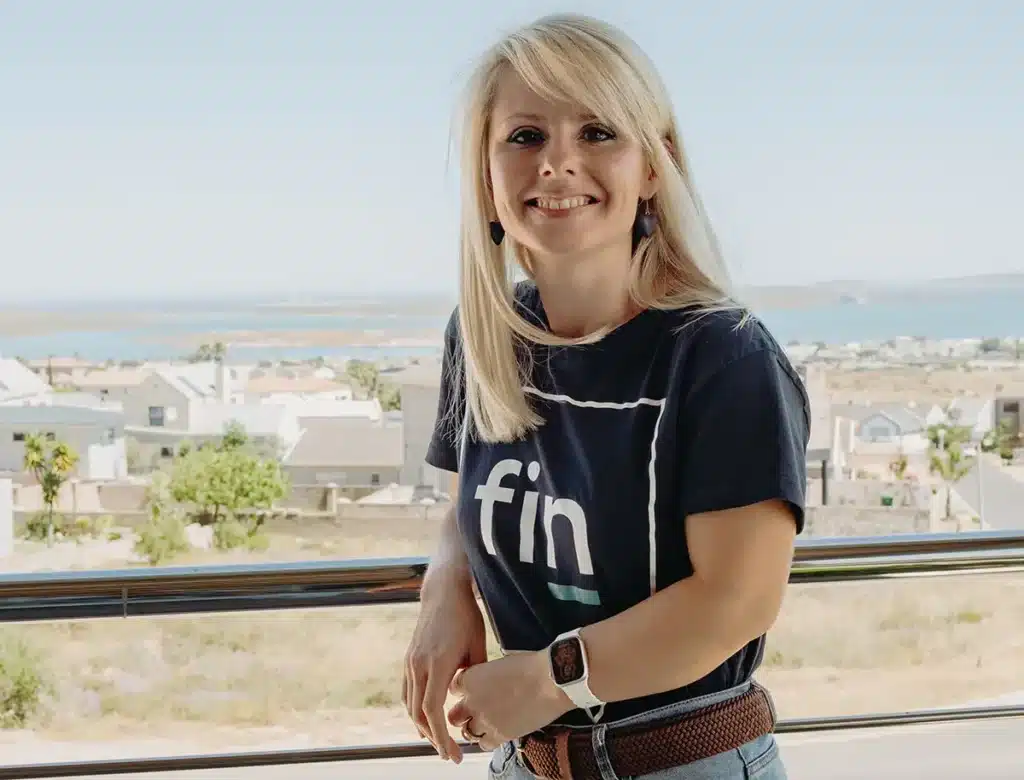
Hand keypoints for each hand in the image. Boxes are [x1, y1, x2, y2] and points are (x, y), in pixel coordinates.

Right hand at [402, 570, 485, 763]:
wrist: (443, 591)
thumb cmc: (466, 616)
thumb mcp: (478, 645)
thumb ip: (477, 675)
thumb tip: (480, 700)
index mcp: (437, 663)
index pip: (432, 710)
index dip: (441, 736)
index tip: (453, 754)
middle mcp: (418, 665)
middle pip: (418, 714)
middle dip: (433, 738)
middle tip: (449, 754)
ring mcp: (410, 662)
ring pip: (409, 705)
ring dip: (422, 727)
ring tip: (438, 742)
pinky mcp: (408, 659)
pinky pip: (406, 693)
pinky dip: (414, 711)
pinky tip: (425, 720)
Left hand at [446, 651, 571, 751]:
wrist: (550, 680)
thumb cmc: (530, 666)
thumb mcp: (501, 663)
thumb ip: (487, 675)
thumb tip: (488, 681)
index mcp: (471, 679)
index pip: (455, 689)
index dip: (464, 691)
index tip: (471, 692)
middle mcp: (472, 701)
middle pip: (455, 714)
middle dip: (463, 714)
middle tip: (474, 712)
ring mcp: (484, 720)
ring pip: (468, 732)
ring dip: (475, 728)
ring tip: (487, 723)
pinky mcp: (499, 735)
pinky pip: (484, 744)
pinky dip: (488, 740)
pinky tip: (497, 732)